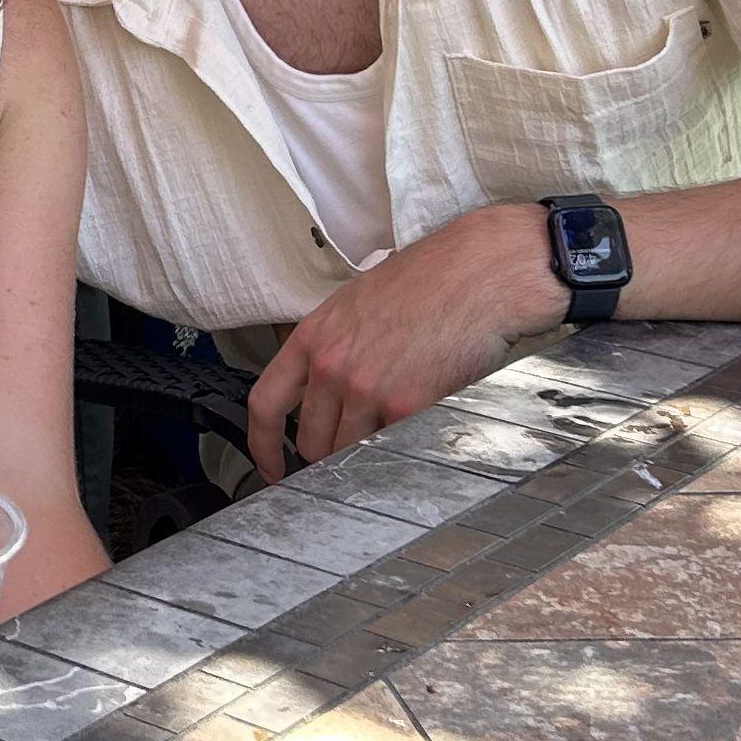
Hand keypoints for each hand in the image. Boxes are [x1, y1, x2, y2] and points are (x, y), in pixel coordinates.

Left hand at [245, 206, 555, 483]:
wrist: (478, 273)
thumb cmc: (427, 281)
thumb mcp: (356, 304)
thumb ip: (332, 348)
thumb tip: (325, 392)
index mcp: (314, 337)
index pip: (266, 403)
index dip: (262, 445)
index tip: (272, 467)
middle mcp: (332, 366)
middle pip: (311, 441)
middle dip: (330, 451)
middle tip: (357, 444)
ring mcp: (367, 389)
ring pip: (352, 453)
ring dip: (371, 451)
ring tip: (400, 424)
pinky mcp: (407, 407)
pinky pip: (394, 448)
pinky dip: (407, 444)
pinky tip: (425, 419)